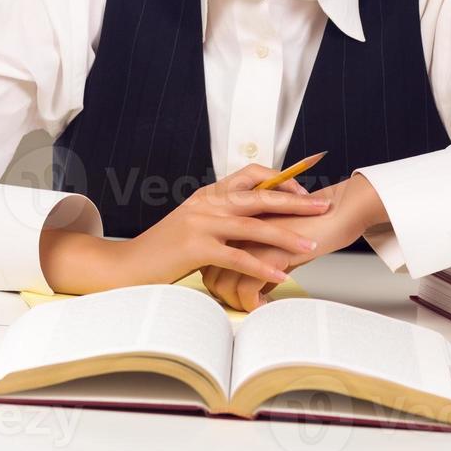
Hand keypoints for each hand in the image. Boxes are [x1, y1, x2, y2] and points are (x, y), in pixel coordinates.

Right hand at [40, 164, 332, 294]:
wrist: (127, 266)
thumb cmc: (162, 251)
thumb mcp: (192, 226)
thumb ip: (219, 220)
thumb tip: (251, 223)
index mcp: (208, 194)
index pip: (251, 175)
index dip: (281, 180)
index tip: (304, 190)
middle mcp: (207, 202)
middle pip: (261, 196)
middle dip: (297, 201)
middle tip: (323, 206)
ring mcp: (201, 223)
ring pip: (255, 226)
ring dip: (287, 236)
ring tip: (312, 245)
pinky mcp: (196, 247)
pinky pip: (239, 256)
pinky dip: (263, 266)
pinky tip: (281, 275)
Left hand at [201, 176, 387, 311]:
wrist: (334, 212)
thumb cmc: (307, 226)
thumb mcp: (275, 239)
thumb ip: (257, 258)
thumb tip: (251, 291)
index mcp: (234, 222)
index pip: (208, 260)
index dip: (215, 281)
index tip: (229, 294)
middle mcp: (236, 230)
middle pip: (211, 274)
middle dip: (223, 296)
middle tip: (242, 305)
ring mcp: (248, 241)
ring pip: (224, 284)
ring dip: (238, 303)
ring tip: (254, 307)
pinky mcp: (266, 252)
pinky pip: (247, 288)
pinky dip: (253, 303)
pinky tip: (265, 304)